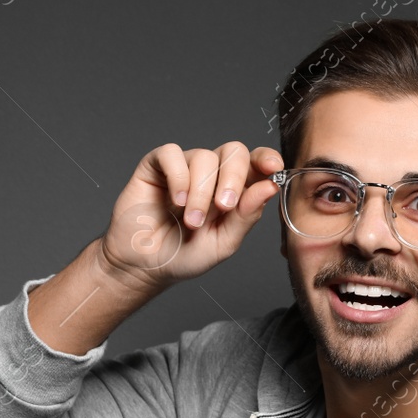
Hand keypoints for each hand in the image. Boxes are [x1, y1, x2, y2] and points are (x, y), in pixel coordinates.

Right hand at [98, 141, 282, 289]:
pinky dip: (178, 178)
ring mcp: (185, 166)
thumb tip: (269, 187)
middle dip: (232, 178)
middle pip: (233, 151)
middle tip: (223, 207)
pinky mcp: (157, 165)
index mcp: (234, 189)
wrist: (145, 266)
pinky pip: (172, 154)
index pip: (256, 162)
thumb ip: (246, 216)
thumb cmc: (185, 254)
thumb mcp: (223, 243)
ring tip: (191, 221)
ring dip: (200, 191)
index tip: (273, 167)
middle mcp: (212, 173)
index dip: (265, 158)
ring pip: (204, 156)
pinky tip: (175, 202)